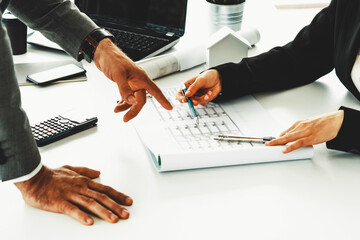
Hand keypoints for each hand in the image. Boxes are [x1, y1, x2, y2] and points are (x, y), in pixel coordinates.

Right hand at [14, 165, 132, 224]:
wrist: (34, 177)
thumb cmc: (52, 175)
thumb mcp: (72, 168)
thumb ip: (86, 171)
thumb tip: (98, 172)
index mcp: (84, 181)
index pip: (105, 189)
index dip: (118, 195)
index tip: (128, 201)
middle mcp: (81, 188)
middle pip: (102, 197)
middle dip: (116, 206)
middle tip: (126, 214)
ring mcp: (71, 195)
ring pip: (91, 204)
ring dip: (104, 212)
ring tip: (114, 219)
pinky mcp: (60, 203)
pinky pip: (72, 210)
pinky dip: (81, 216)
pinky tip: (89, 222)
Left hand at [94, 38, 172, 121]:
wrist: (103, 53)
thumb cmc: (112, 59)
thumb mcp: (119, 74)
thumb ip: (125, 89)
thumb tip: (131, 101)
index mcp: (141, 78)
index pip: (155, 91)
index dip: (163, 100)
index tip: (169, 108)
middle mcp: (138, 81)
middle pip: (141, 100)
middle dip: (134, 110)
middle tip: (126, 118)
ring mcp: (132, 83)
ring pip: (133, 100)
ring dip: (126, 107)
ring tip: (117, 111)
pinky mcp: (126, 84)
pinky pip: (127, 96)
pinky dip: (123, 102)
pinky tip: (118, 106)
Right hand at [176, 70, 221, 105]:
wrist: (218, 78)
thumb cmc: (208, 76)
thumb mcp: (200, 80)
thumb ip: (194, 87)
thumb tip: (186, 94)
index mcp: (187, 86)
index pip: (179, 94)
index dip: (180, 98)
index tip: (185, 100)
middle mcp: (191, 92)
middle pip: (187, 101)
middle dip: (192, 101)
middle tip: (196, 102)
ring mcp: (197, 96)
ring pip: (196, 102)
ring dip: (202, 99)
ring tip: (207, 93)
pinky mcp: (203, 99)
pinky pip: (203, 102)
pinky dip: (207, 98)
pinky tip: (209, 93)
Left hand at [265, 110, 343, 152]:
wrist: (336, 121)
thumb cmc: (324, 123)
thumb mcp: (309, 124)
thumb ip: (301, 130)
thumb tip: (294, 137)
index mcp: (299, 123)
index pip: (286, 131)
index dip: (277, 137)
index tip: (271, 142)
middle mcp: (300, 126)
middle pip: (284, 135)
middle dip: (274, 140)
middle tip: (267, 144)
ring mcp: (305, 132)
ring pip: (289, 138)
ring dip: (278, 143)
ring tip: (270, 146)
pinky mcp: (311, 138)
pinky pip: (298, 143)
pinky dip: (291, 147)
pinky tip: (285, 150)